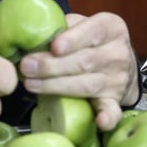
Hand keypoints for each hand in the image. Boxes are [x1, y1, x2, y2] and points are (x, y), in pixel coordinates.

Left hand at [17, 11, 138, 131]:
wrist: (120, 64)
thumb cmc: (90, 40)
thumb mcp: (81, 24)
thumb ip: (63, 26)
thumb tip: (32, 34)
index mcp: (111, 28)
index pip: (93, 31)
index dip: (73, 39)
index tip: (54, 47)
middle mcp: (118, 53)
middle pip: (84, 61)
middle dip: (52, 65)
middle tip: (27, 66)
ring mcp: (118, 79)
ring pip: (87, 85)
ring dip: (56, 86)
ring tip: (31, 84)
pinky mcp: (115, 100)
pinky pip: (113, 111)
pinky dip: (107, 117)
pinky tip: (100, 121)